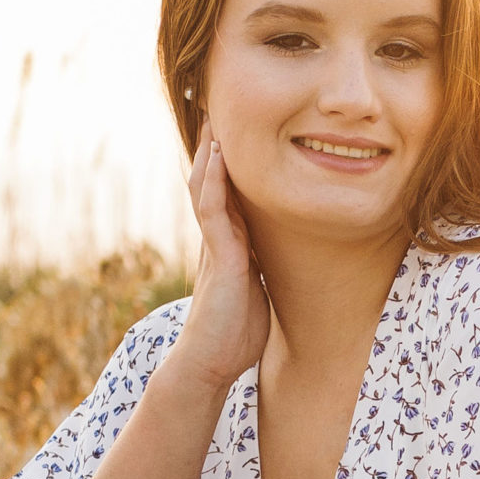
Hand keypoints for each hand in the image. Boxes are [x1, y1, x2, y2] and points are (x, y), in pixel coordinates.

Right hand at [172, 137, 270, 391]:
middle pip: (212, 185)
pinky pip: (211, 211)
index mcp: (229, 249)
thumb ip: (260, 274)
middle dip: (217, 152)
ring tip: (215, 122)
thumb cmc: (233, 336)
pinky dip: (214, 182)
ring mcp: (215, 247)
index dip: (231, 169)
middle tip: (219, 114)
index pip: (227, 199)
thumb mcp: (255, 295)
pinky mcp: (219, 258)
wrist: (209, 364)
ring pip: (207, 190)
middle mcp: (218, 242)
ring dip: (211, 155)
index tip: (238, 138)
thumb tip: (273, 266)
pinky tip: (218, 157)